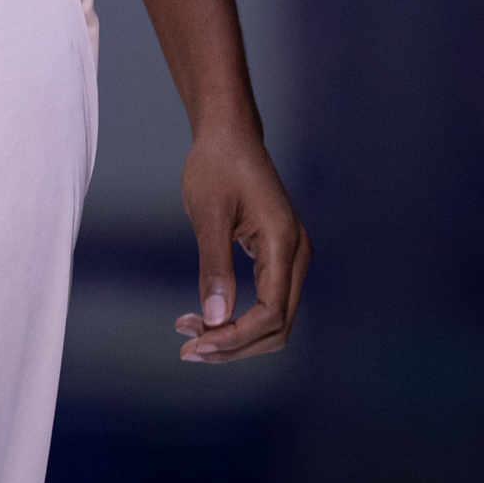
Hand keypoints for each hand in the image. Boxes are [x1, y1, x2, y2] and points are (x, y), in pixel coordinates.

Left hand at [175, 123, 310, 362]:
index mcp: (284, 243)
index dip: (236, 337)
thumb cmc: (216, 165)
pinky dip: (238, 318)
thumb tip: (215, 320)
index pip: (271, 313)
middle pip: (277, 326)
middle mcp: (296, 255)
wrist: (229, 134)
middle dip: (234, 345)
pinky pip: (266, 302)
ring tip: (189, 336)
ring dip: (234, 336)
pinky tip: (204, 319)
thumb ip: (214, 266)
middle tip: (187, 348)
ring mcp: (290, 257)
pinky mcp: (277, 257)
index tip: (196, 343)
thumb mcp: (207, 213)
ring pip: (273, 320)